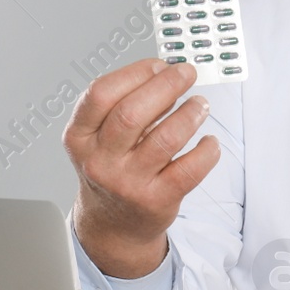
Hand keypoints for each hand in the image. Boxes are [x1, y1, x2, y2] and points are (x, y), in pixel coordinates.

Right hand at [63, 59, 219, 278]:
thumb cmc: (112, 170)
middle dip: (166, 86)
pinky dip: (206, 150)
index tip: (159, 65)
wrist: (114, 224)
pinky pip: (189, 169)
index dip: (135, 73)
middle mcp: (99, 160)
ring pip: (165, 139)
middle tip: (187, 74)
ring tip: (200, 105)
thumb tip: (166, 73)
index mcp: (80, 137)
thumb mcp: (99, 137)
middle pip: (132, 113)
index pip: (101, 94)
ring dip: (190, 114)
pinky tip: (209, 141)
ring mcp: (127, 183)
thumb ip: (124, 105)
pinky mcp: (156, 200)